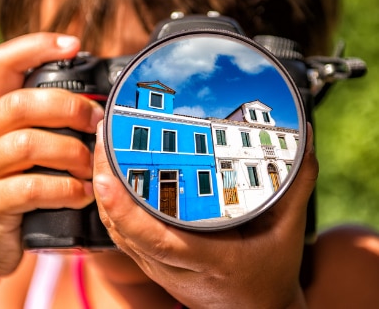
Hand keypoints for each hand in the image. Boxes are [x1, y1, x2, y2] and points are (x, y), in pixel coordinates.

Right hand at [0, 33, 103, 307]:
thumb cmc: (7, 193)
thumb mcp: (16, 153)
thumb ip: (43, 128)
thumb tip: (97, 108)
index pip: (3, 62)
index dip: (37, 45)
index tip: (74, 44)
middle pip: (22, 102)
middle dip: (69, 107)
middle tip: (96, 121)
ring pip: (29, 143)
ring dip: (71, 152)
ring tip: (91, 166)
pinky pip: (31, 187)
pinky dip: (65, 189)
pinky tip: (82, 194)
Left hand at [93, 122, 317, 308]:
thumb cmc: (271, 272)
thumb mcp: (289, 230)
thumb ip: (296, 184)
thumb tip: (305, 138)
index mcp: (209, 260)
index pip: (155, 238)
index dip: (125, 209)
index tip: (107, 174)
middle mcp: (175, 268)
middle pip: (125, 228)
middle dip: (105, 181)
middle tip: (103, 135)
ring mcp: (158, 268)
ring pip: (116, 231)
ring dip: (103, 189)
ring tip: (103, 144)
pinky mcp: (152, 263)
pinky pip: (121, 233)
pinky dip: (110, 203)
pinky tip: (109, 173)